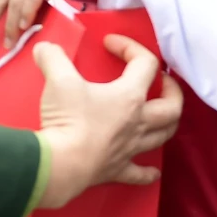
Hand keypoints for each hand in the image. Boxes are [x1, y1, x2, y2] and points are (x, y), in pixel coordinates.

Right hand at [35, 35, 181, 208]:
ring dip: (167, 124)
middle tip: (162, 81)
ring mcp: (131, 147)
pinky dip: (148, 172)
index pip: (146, 64)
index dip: (131, 47)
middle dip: (172, 90)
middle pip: (172, 106)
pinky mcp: (118, 169)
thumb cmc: (67, 120)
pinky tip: (153, 172)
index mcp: (130, 96)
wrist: (61, 165)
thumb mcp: (59, 80)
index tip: (110, 43)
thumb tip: (45, 48)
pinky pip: (139, 173)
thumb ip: (53, 57)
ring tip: (162, 116)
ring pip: (163, 136)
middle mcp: (138, 122)